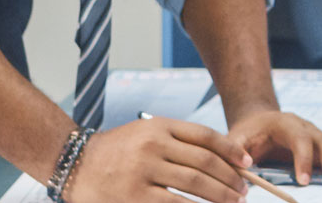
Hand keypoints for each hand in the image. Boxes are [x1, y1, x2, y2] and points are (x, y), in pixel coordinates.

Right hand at [69, 118, 251, 202]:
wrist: (74, 165)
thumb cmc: (115, 152)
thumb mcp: (145, 134)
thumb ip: (178, 141)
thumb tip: (222, 159)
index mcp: (158, 126)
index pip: (205, 136)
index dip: (231, 150)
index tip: (247, 164)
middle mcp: (153, 145)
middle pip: (205, 162)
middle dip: (230, 178)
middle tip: (243, 191)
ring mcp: (144, 171)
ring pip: (196, 185)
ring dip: (221, 196)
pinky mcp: (136, 197)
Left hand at [228, 109, 321, 188]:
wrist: (260, 122)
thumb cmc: (249, 133)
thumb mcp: (237, 137)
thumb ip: (235, 150)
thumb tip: (243, 164)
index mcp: (286, 123)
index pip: (300, 138)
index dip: (303, 159)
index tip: (303, 181)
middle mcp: (307, 128)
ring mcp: (318, 137)